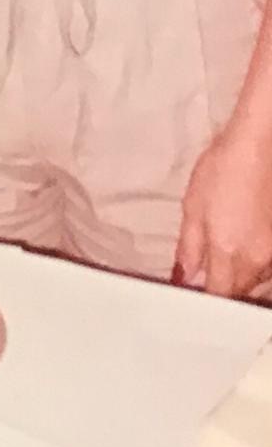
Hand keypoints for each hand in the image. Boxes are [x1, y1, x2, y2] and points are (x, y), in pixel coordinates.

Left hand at [175, 122, 271, 296]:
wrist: (260, 144)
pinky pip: (269, 268)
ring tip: (224, 263)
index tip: (191, 297)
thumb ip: (188, 248)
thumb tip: (183, 278)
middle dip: (222, 291)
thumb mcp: (193, 206)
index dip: (204, 302)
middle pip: (240, 292)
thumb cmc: (223, 169)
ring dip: (240, 280)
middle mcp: (258, 261)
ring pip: (257, 282)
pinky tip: (244, 250)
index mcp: (230, 253)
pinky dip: (255, 267)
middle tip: (205, 280)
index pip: (217, 297)